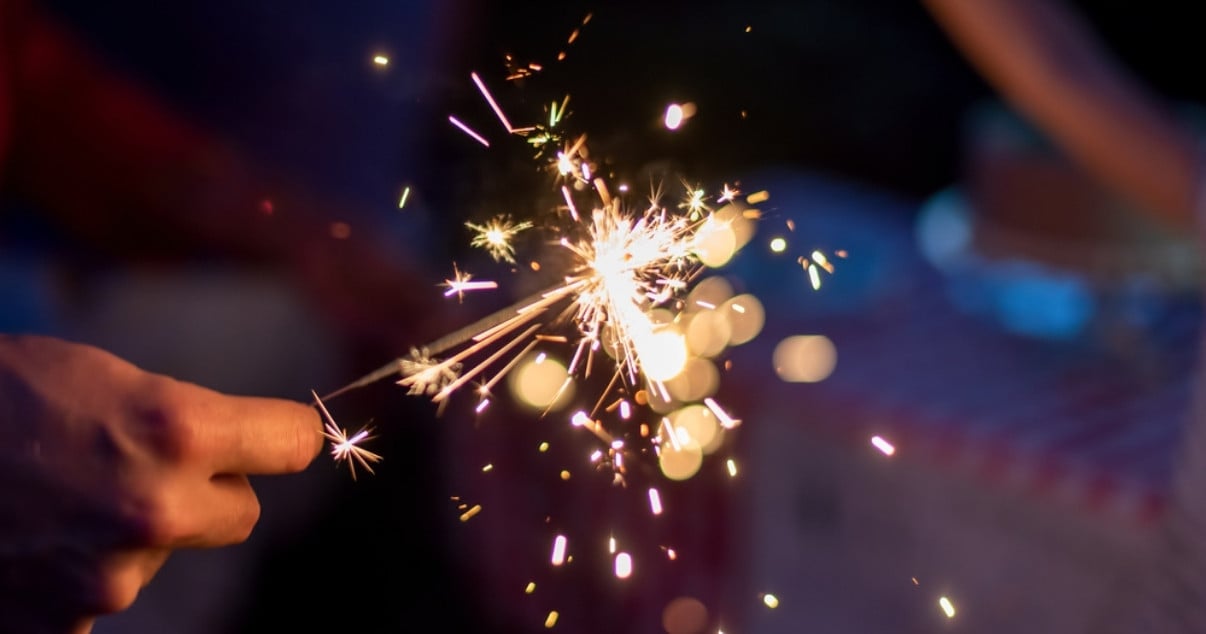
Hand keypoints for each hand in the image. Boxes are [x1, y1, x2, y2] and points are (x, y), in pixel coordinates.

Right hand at [0, 335, 321, 632]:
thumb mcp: (102, 377)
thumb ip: (184, 418)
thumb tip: (241, 446)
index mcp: (177, 430)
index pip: (296, 443)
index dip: (284, 435)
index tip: (274, 434)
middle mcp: (155, 509)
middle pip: (241, 514)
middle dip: (212, 491)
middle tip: (149, 465)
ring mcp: (107, 577)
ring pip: (163, 555)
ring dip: (135, 531)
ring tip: (61, 494)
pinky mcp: (59, 623)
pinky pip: (100, 597)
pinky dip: (75, 574)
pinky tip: (32, 537)